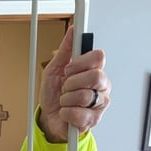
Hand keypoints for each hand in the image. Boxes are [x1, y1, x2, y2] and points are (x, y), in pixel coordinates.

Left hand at [38, 26, 110, 142]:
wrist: (49, 118)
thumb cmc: (54, 95)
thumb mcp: (54, 70)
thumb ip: (65, 51)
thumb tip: (72, 30)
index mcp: (95, 70)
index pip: (98, 57)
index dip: (80, 62)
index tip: (68, 69)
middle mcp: (102, 86)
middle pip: (95, 76)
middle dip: (72, 83)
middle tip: (65, 87)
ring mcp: (99, 104)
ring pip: (84, 96)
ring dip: (66, 99)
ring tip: (64, 101)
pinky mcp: (93, 120)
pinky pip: (78, 113)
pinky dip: (65, 113)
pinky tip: (65, 112)